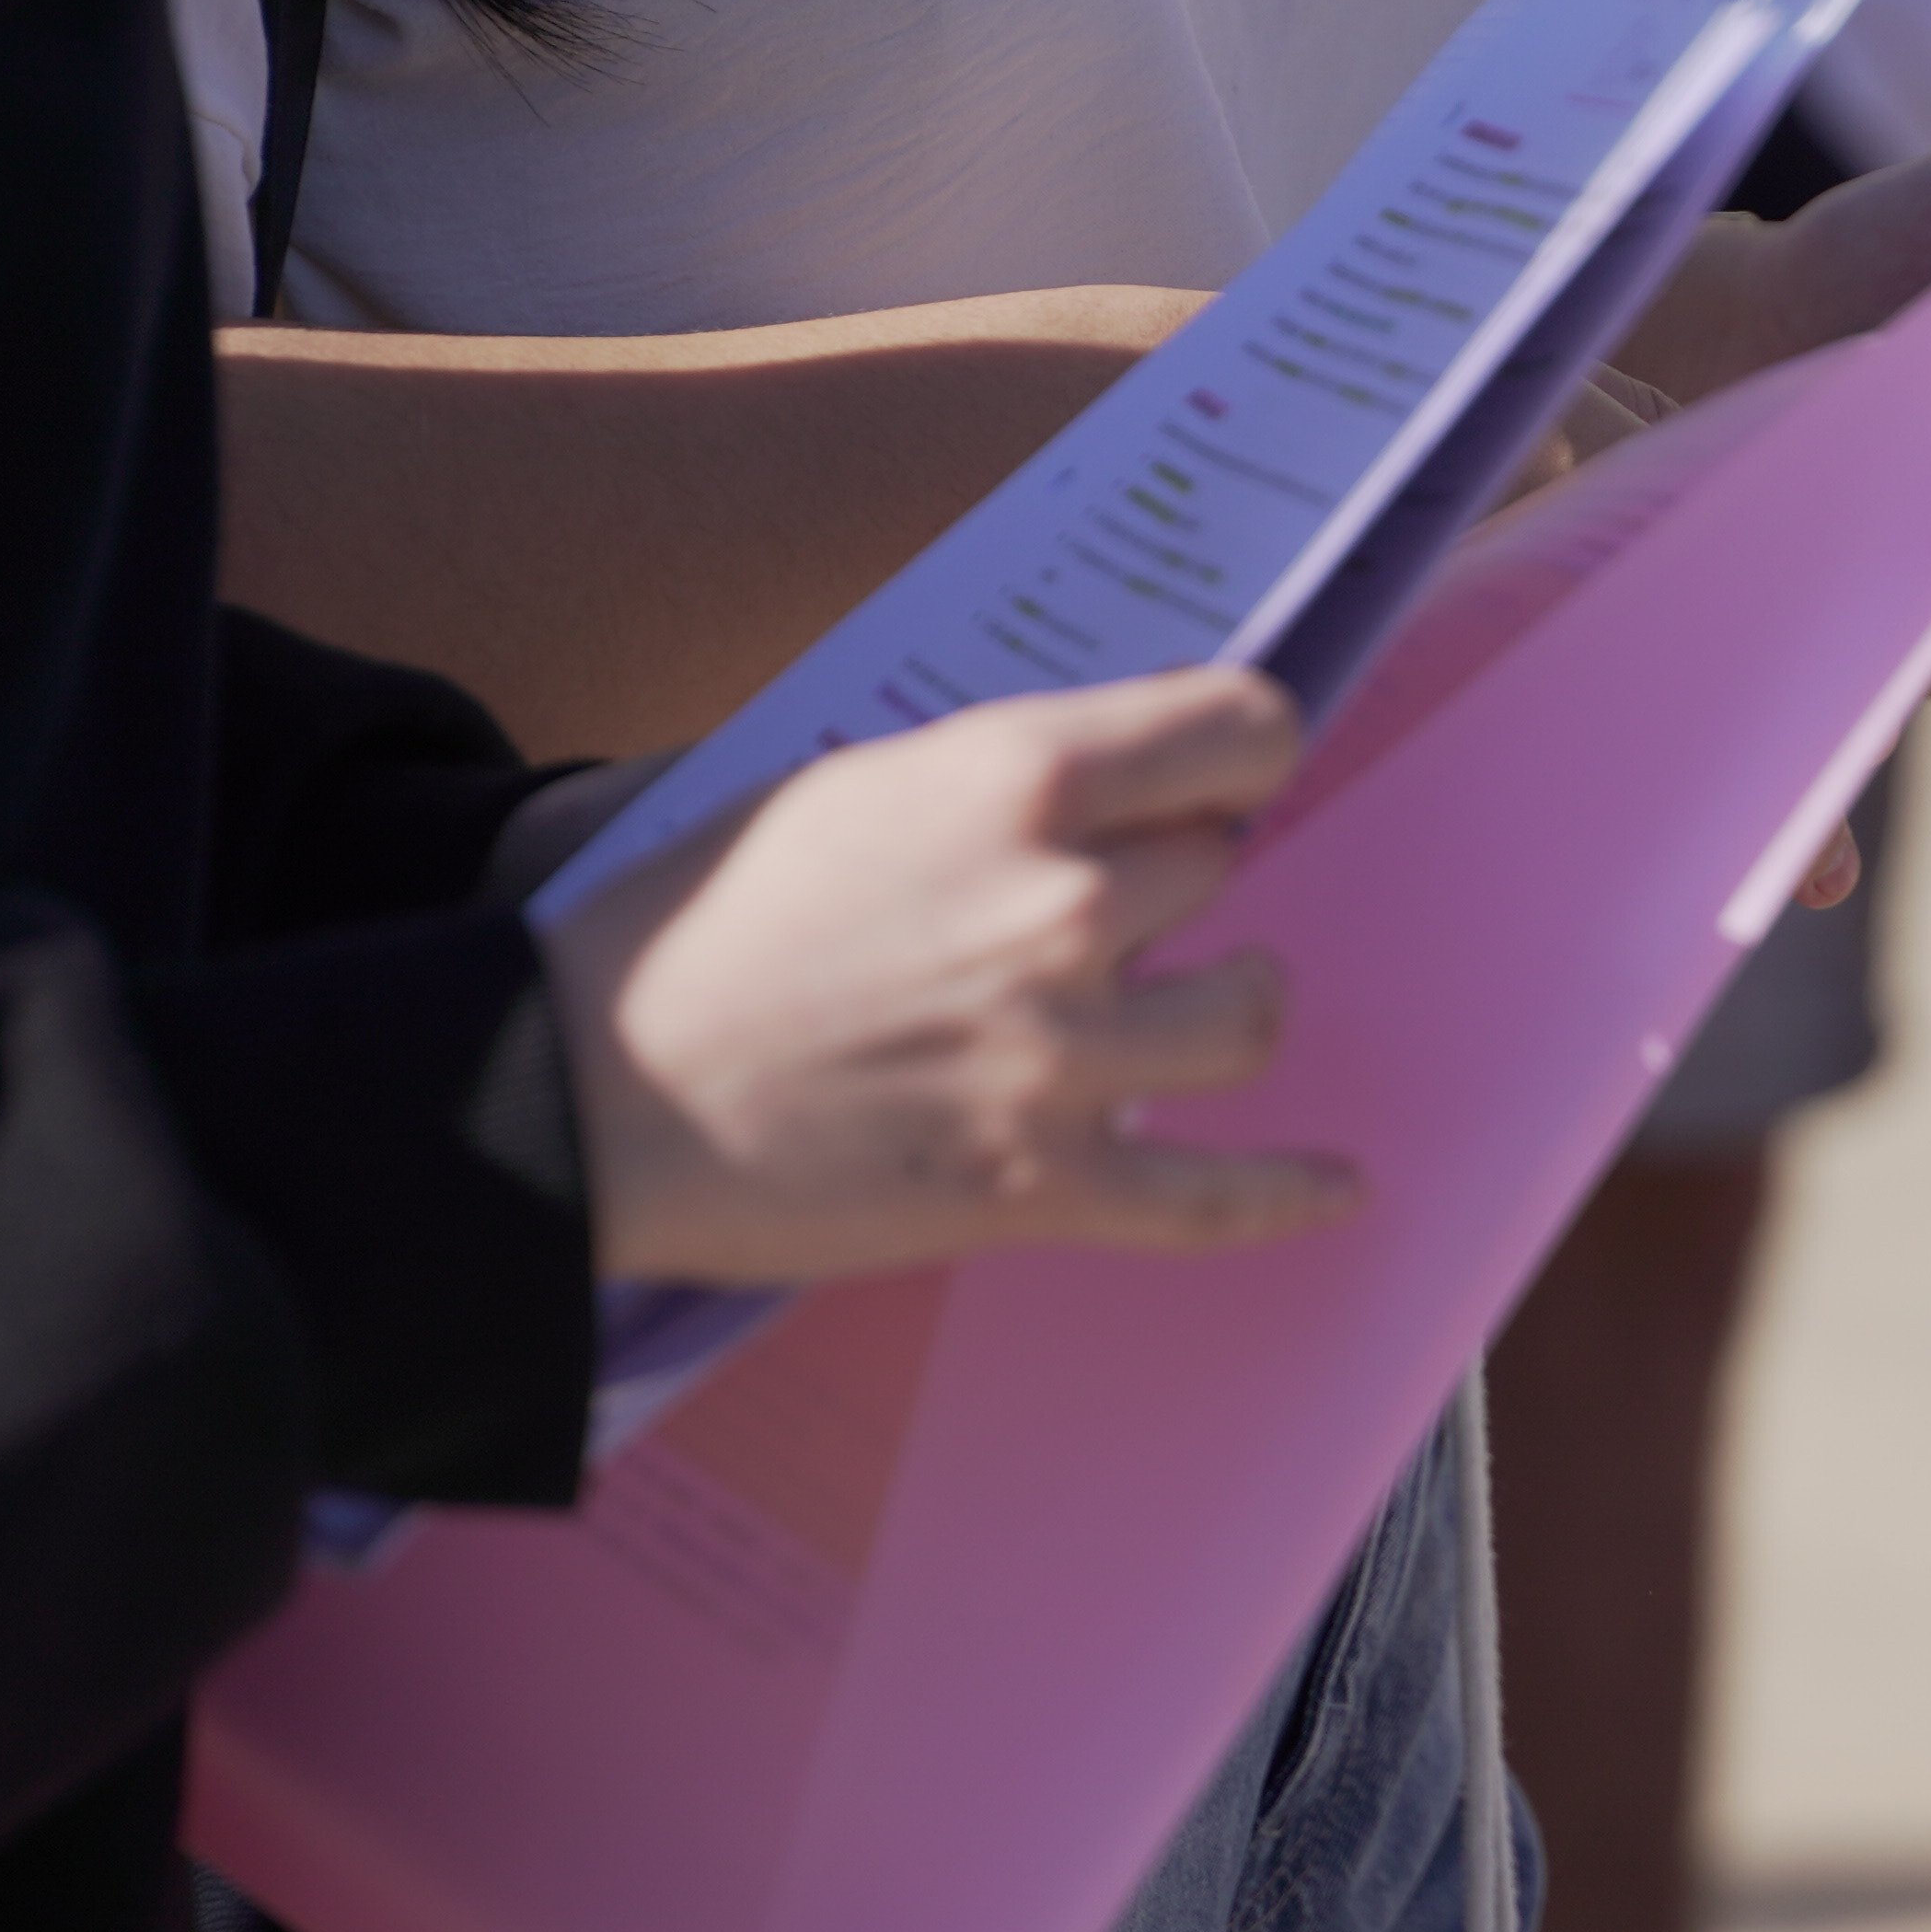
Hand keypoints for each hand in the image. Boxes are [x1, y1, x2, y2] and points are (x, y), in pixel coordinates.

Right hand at [536, 670, 1360, 1285]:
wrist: (586, 1093)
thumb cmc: (692, 926)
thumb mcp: (851, 791)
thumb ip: (991, 788)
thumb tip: (1104, 791)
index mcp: (1017, 779)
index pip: (1239, 732)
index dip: (1237, 756)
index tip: (1217, 780)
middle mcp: (1069, 905)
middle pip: (1220, 870)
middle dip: (1166, 887)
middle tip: (1088, 915)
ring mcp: (1068, 1056)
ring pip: (1251, 1014)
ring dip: (1220, 1005)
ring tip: (1174, 1013)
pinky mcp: (1042, 1186)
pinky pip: (1217, 1199)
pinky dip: (1290, 1194)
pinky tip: (1344, 1188)